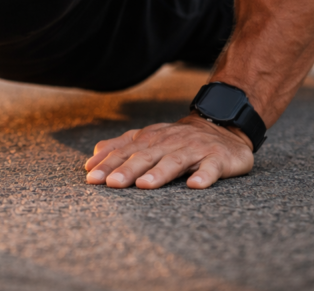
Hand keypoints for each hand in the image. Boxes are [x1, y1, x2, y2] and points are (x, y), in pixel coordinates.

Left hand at [83, 115, 253, 188]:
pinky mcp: (218, 159)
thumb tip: (93, 156)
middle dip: (127, 169)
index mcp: (151, 139)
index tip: (91, 177)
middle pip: (146, 156)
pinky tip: (195, 185)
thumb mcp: (149, 139)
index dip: (108, 163)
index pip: (125, 151)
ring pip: (174, 161)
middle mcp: (170, 142)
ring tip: (144, 185)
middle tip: (111, 183)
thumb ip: (121, 146)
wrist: (222, 128)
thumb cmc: (178, 139)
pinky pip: (211, 168)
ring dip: (159, 173)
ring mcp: (194, 150)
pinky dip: (204, 176)